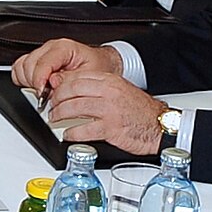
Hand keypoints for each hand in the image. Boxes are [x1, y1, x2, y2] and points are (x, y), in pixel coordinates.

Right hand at [10, 37, 123, 94]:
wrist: (101, 63)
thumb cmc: (97, 66)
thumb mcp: (90, 75)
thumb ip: (70, 79)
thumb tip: (53, 84)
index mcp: (63, 47)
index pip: (42, 63)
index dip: (39, 80)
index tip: (42, 94)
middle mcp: (50, 48)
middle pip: (28, 65)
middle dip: (34, 83)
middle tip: (46, 94)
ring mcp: (41, 53)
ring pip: (21, 67)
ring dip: (28, 82)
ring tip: (43, 90)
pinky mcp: (36, 60)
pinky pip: (19, 69)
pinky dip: (23, 79)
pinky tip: (36, 86)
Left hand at [41, 70, 166, 154]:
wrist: (160, 126)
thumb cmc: (140, 110)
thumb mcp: (119, 91)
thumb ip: (97, 88)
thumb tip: (69, 87)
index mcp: (110, 81)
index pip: (77, 77)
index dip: (61, 84)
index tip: (54, 91)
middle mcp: (109, 92)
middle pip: (72, 90)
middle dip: (56, 99)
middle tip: (51, 106)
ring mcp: (109, 110)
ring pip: (74, 107)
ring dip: (59, 114)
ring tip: (55, 119)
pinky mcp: (110, 128)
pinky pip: (83, 129)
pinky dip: (71, 133)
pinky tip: (67, 134)